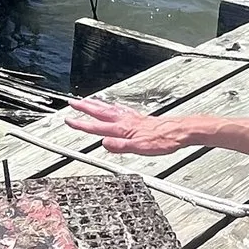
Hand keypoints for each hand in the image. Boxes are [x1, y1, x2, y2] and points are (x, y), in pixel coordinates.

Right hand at [63, 96, 194, 155]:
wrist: (178, 131)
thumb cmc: (162, 140)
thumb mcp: (139, 148)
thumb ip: (120, 146)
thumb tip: (103, 144)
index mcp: (122, 129)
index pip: (97, 127)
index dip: (81, 124)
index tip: (69, 120)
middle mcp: (125, 120)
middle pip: (100, 112)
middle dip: (84, 107)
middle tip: (72, 103)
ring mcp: (131, 117)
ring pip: (108, 108)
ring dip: (95, 104)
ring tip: (86, 101)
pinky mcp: (138, 117)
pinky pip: (118, 109)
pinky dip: (109, 106)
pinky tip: (110, 107)